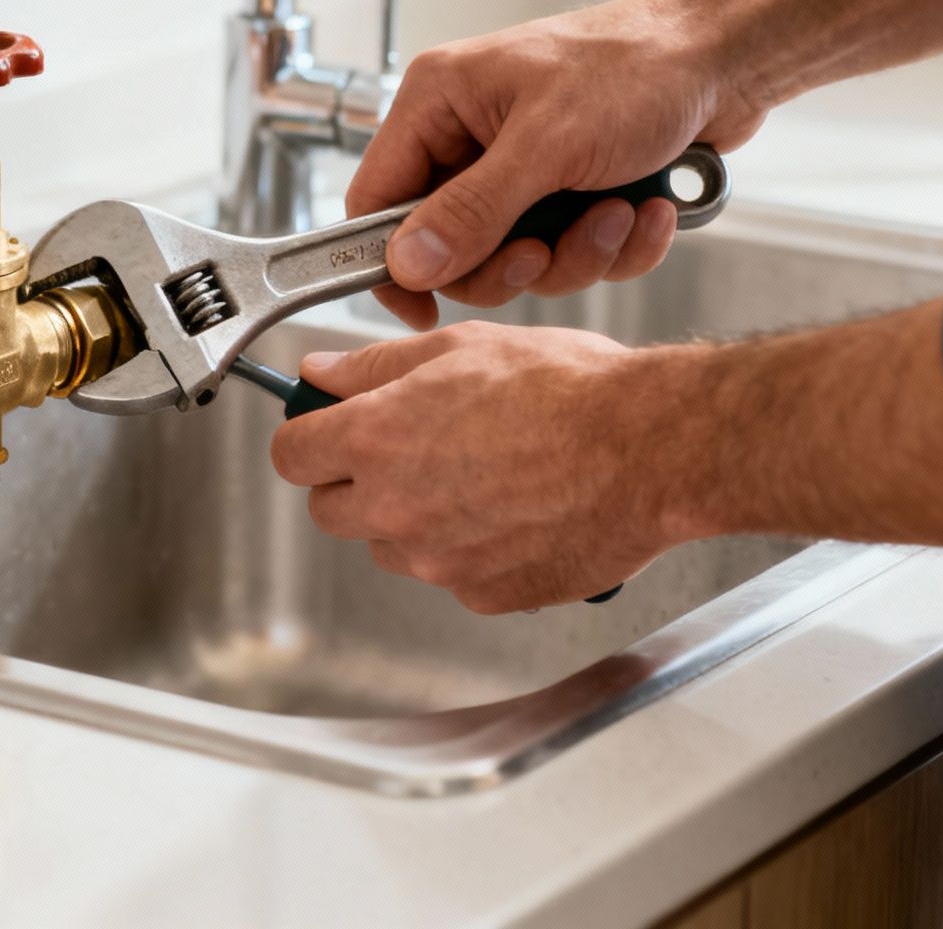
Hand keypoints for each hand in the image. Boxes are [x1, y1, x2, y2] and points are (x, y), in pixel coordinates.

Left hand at [268, 323, 702, 612]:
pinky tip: (515, 510)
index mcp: (375, 439)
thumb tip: (320, 374)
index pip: (291, 455)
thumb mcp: (460, 348)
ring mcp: (438, 560)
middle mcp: (395, 508)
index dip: (309, 437)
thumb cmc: (569, 390)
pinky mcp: (484, 594)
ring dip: (414, 518)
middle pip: (331, 509)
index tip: (328, 429)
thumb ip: (374, 367)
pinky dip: (471, 550)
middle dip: (355, 482)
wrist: (650, 449)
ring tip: (480, 475)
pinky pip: (452, 575)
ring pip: (391, 546)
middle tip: (411, 449)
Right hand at [354, 0, 766, 328]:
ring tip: (618, 212)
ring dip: (575, 253)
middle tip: (546, 248)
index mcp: (438, 104)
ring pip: (515, 260)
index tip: (424, 306)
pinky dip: (613, 246)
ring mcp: (520, 168)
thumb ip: (471, 211)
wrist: (729, 57)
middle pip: (449, 247)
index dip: (393, 260)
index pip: (376, 199)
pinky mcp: (567, 192)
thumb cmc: (639, 65)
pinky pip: (568, 254)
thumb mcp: (547, 144)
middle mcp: (470, 138)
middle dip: (512, 261)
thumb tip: (406, 263)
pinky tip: (647, 211)